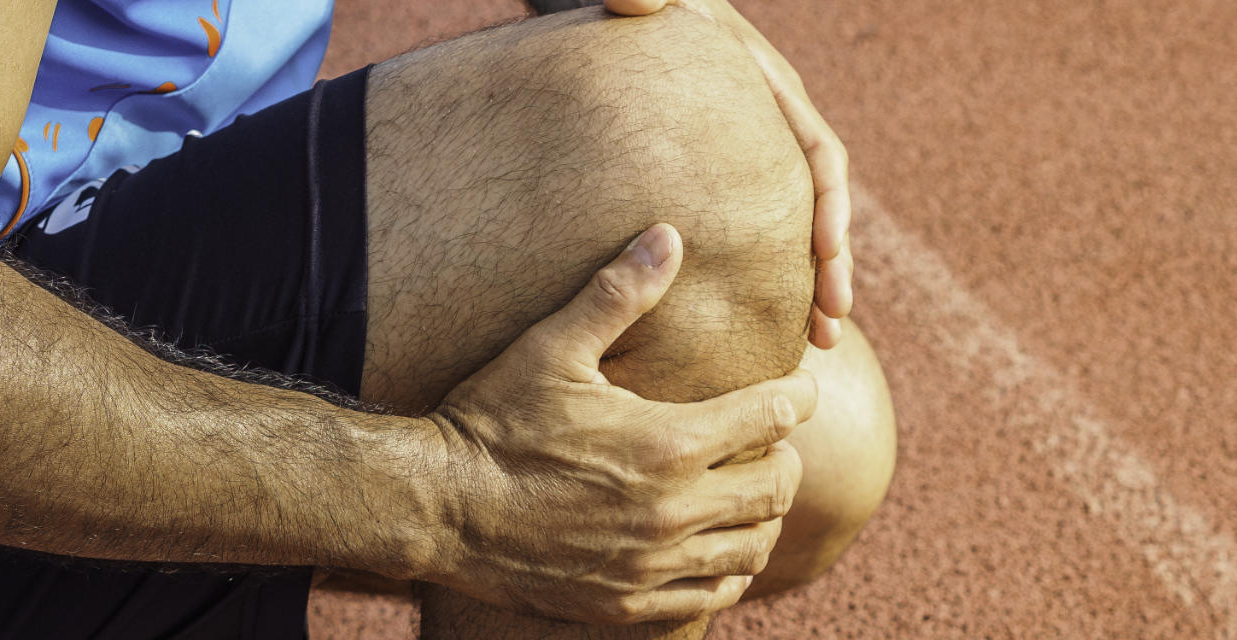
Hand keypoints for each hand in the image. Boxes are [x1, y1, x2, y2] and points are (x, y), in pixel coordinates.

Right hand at [420, 223, 814, 623]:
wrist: (438, 507)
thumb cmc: (493, 421)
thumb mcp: (551, 348)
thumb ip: (618, 294)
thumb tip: (668, 235)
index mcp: (668, 443)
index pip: (773, 417)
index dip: (797, 396)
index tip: (798, 387)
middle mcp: (673, 510)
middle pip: (778, 488)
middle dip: (785, 457)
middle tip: (769, 441)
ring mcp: (653, 565)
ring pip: (753, 548)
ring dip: (763, 517)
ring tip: (748, 492)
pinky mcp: (628, 602)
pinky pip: (712, 596)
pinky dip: (728, 571)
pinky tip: (717, 549)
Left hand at [605, 0, 853, 349]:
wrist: (620, 6)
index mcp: (768, 88)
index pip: (818, 152)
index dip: (829, 205)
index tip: (826, 254)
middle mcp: (771, 125)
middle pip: (817, 204)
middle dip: (831, 265)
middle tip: (832, 323)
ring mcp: (749, 156)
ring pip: (792, 226)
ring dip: (811, 283)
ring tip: (818, 342)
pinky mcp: (720, 179)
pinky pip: (754, 232)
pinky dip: (766, 276)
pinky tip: (758, 324)